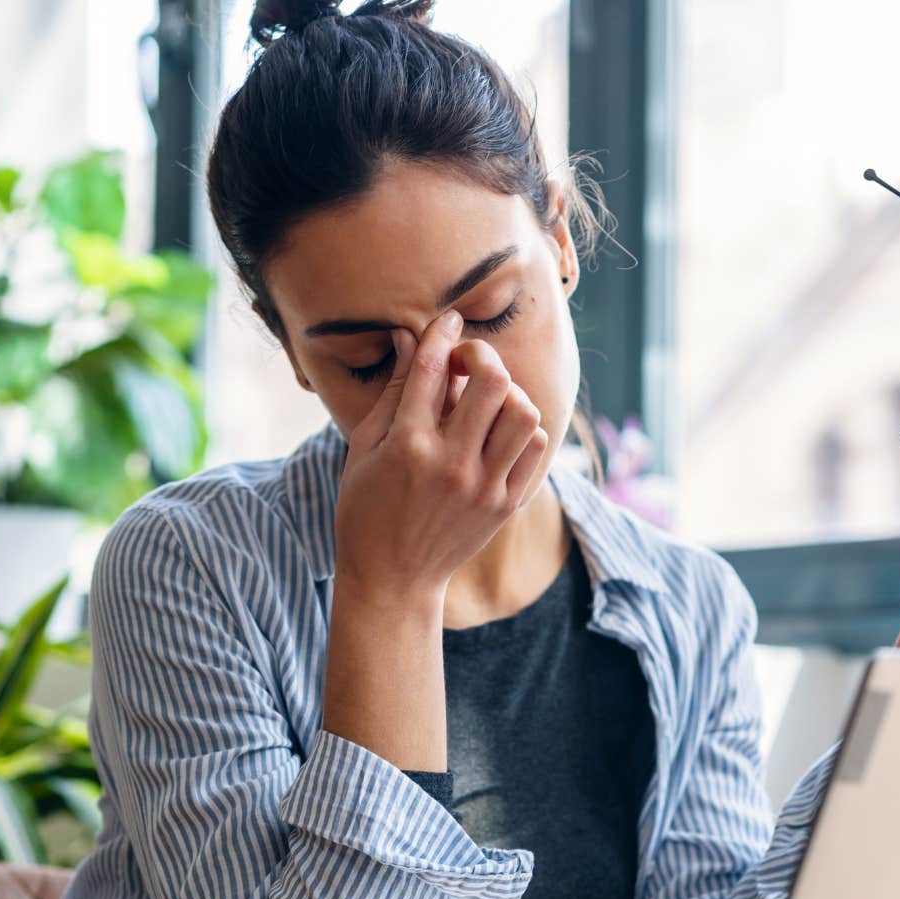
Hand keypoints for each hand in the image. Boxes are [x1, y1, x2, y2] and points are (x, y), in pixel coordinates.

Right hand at [332, 310, 551, 603]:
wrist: (393, 578)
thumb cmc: (366, 508)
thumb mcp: (365, 447)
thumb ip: (392, 390)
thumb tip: (409, 336)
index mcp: (407, 445)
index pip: (434, 367)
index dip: (443, 333)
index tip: (448, 320)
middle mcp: (450, 463)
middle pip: (492, 380)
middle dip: (481, 355)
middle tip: (467, 363)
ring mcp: (483, 486)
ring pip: (523, 411)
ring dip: (507, 393)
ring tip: (486, 400)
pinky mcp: (505, 504)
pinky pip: (535, 446)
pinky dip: (522, 428)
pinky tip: (499, 430)